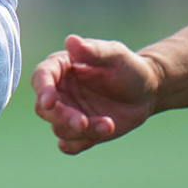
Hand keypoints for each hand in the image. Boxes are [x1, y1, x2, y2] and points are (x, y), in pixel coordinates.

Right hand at [31, 35, 160, 154]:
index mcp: (61, 68)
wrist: (146, 92)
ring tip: (109, 124)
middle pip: (44, 109)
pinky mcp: (79, 133)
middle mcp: (60, 92)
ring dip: (81, 131)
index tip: (49, 101)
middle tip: (83, 122)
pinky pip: (68, 145)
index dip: (42, 89)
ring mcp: (68, 113)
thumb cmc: (128, 67)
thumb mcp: (115, 54)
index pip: (41, 77)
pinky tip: (100, 133)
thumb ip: (93, 50)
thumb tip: (70, 41)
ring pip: (59, 129)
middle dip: (61, 117)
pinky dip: (80, 144)